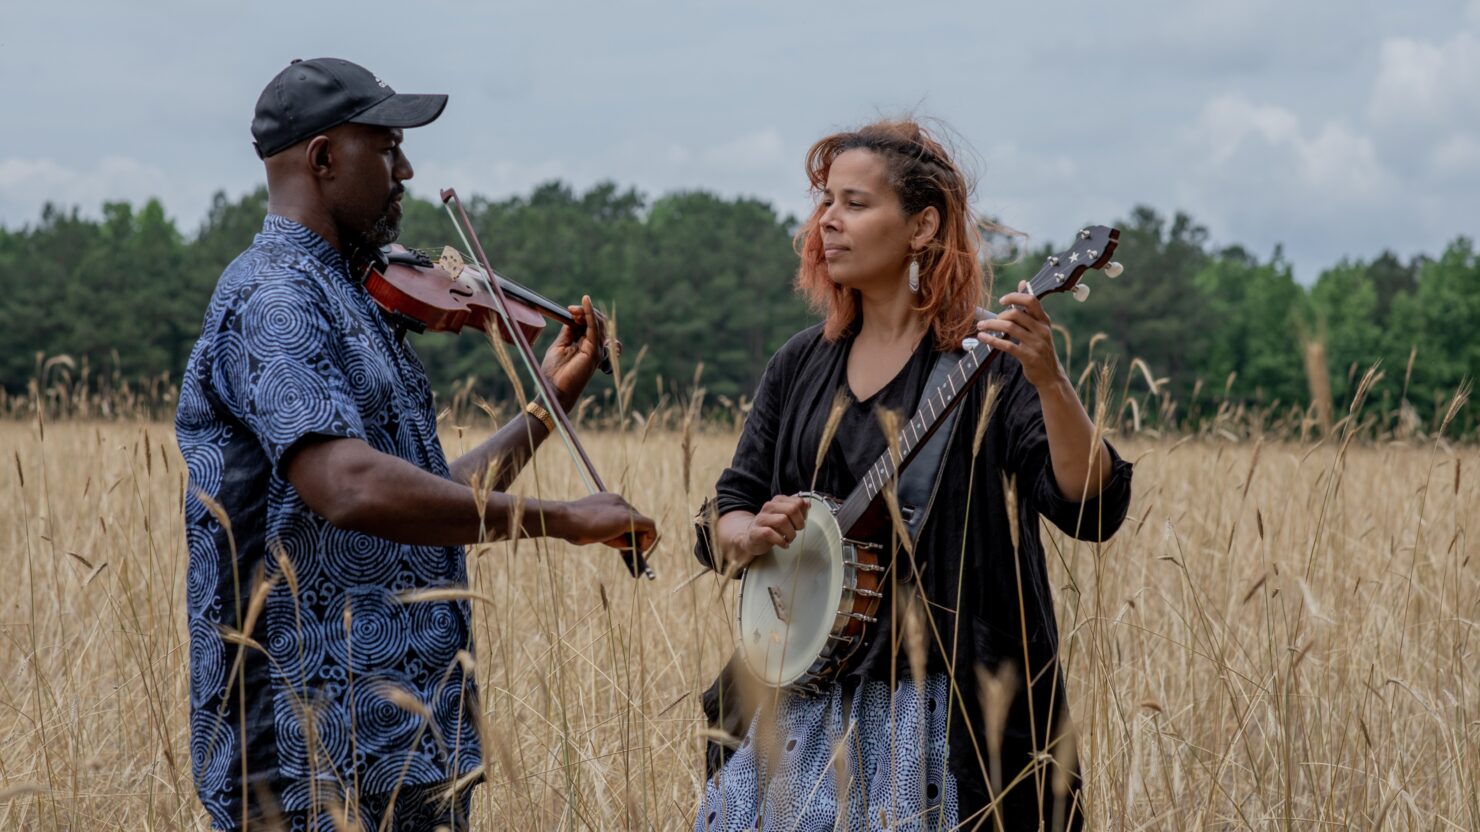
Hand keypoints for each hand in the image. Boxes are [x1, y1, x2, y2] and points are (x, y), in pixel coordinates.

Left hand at [541, 295, 617, 410]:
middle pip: (596, 321)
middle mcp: (594, 347)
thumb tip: (571, 317)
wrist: (554, 389)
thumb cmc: (555, 372)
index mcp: (586, 346)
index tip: (569, 309)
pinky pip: (595, 328)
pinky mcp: (594, 351)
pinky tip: (585, 304)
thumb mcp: (560, 346)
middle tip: (570, 309)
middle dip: (584, 311)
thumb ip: (568, 332)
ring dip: (586, 312)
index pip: (589, 324)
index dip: (581, 313)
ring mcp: (596, 349)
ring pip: (598, 322)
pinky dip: (590, 314)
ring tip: (573, 309)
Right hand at [560, 492, 657, 552]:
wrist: (566, 520)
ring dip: (641, 538)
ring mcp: (623, 508)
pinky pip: (649, 526)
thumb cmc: (573, 527)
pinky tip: (641, 549)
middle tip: (631, 550)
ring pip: (642, 522)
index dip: (627, 531)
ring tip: (632, 551)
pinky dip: (650, 538)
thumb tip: (624, 545)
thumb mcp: (592, 528)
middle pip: (635, 518)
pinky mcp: (627, 518)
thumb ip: (608, 532)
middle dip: (635, 535)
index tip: (623, 544)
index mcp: (608, 500)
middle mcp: (618, 500)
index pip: (624, 515)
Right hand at [729, 494, 809, 567]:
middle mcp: (768, 507)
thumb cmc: (771, 527)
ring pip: (782, 520)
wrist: (751, 538)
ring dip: (791, 533)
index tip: (801, 521)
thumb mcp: (785, 516)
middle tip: (797, 530)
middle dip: (799, 522)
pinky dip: (781, 541)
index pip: (797, 502)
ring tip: (790, 538)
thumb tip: (807, 504)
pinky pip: (770, 533)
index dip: (803, 513)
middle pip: (792, 509)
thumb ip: (796, 509)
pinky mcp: (755, 531)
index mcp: (777, 501)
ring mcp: (761, 519)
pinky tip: (784, 544)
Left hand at [978, 281, 1066, 389]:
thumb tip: (1022, 283)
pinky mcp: (1029, 357)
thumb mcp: (1039, 328)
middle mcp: (1042, 330)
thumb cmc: (1040, 349)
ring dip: (991, 326)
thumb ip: (1029, 309)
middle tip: (987, 321)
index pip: (1031, 301)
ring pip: (1009, 328)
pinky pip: (1007, 345)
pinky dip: (992, 340)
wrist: (1051, 376)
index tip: (1002, 301)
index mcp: (1044, 321)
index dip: (1015, 297)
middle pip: (1016, 314)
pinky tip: (983, 337)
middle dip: (997, 316)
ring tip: (981, 327)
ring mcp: (1036, 344)